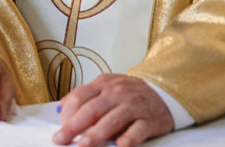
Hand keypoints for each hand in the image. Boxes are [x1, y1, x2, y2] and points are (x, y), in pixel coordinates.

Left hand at [53, 74, 173, 146]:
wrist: (164, 93)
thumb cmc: (129, 94)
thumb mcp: (106, 86)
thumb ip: (86, 96)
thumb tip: (61, 109)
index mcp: (103, 85)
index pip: (79, 97)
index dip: (67, 113)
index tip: (60, 128)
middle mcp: (117, 93)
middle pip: (91, 109)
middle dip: (73, 126)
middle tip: (60, 139)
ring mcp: (134, 106)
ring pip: (112, 120)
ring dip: (96, 134)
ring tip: (83, 145)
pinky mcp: (150, 120)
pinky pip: (138, 130)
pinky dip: (129, 138)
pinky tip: (120, 146)